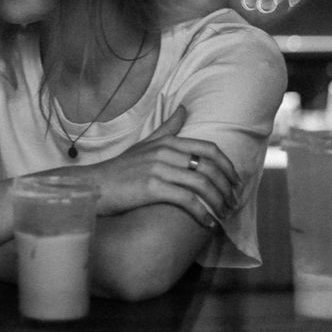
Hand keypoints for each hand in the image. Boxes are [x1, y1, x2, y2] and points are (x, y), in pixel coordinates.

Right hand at [87, 105, 241, 226]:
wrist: (95, 184)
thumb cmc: (121, 168)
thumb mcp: (146, 144)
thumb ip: (167, 128)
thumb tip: (184, 108)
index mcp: (167, 141)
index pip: (209, 149)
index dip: (228, 166)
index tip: (235, 182)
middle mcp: (165, 152)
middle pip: (210, 167)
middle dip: (227, 187)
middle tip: (233, 203)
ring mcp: (158, 169)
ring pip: (202, 185)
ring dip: (218, 202)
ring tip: (223, 215)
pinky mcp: (151, 187)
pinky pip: (187, 200)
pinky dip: (202, 213)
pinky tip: (208, 223)